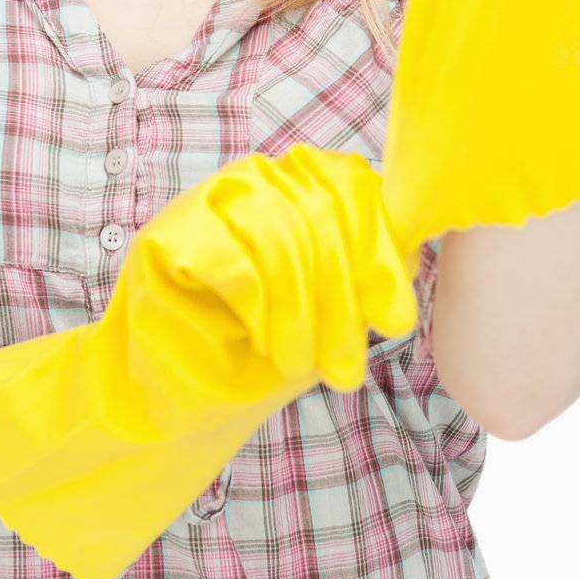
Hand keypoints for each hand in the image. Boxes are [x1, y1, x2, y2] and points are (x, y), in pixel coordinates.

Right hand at [104, 143, 421, 429]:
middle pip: (320, 212)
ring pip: (278, 234)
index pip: (352, 185)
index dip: (379, 251)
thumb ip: (372, 271)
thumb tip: (413, 252)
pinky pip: (231, 261)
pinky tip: (259, 343)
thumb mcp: (337, 311)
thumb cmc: (266, 351)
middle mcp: (257, 177)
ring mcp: (208, 200)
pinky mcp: (166, 235)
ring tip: (299, 365)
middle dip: (342, 301)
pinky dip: (256, 311)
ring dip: (299, 314)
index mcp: (302, 182)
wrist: (184, 400)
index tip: (396, 320)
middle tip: (345, 371)